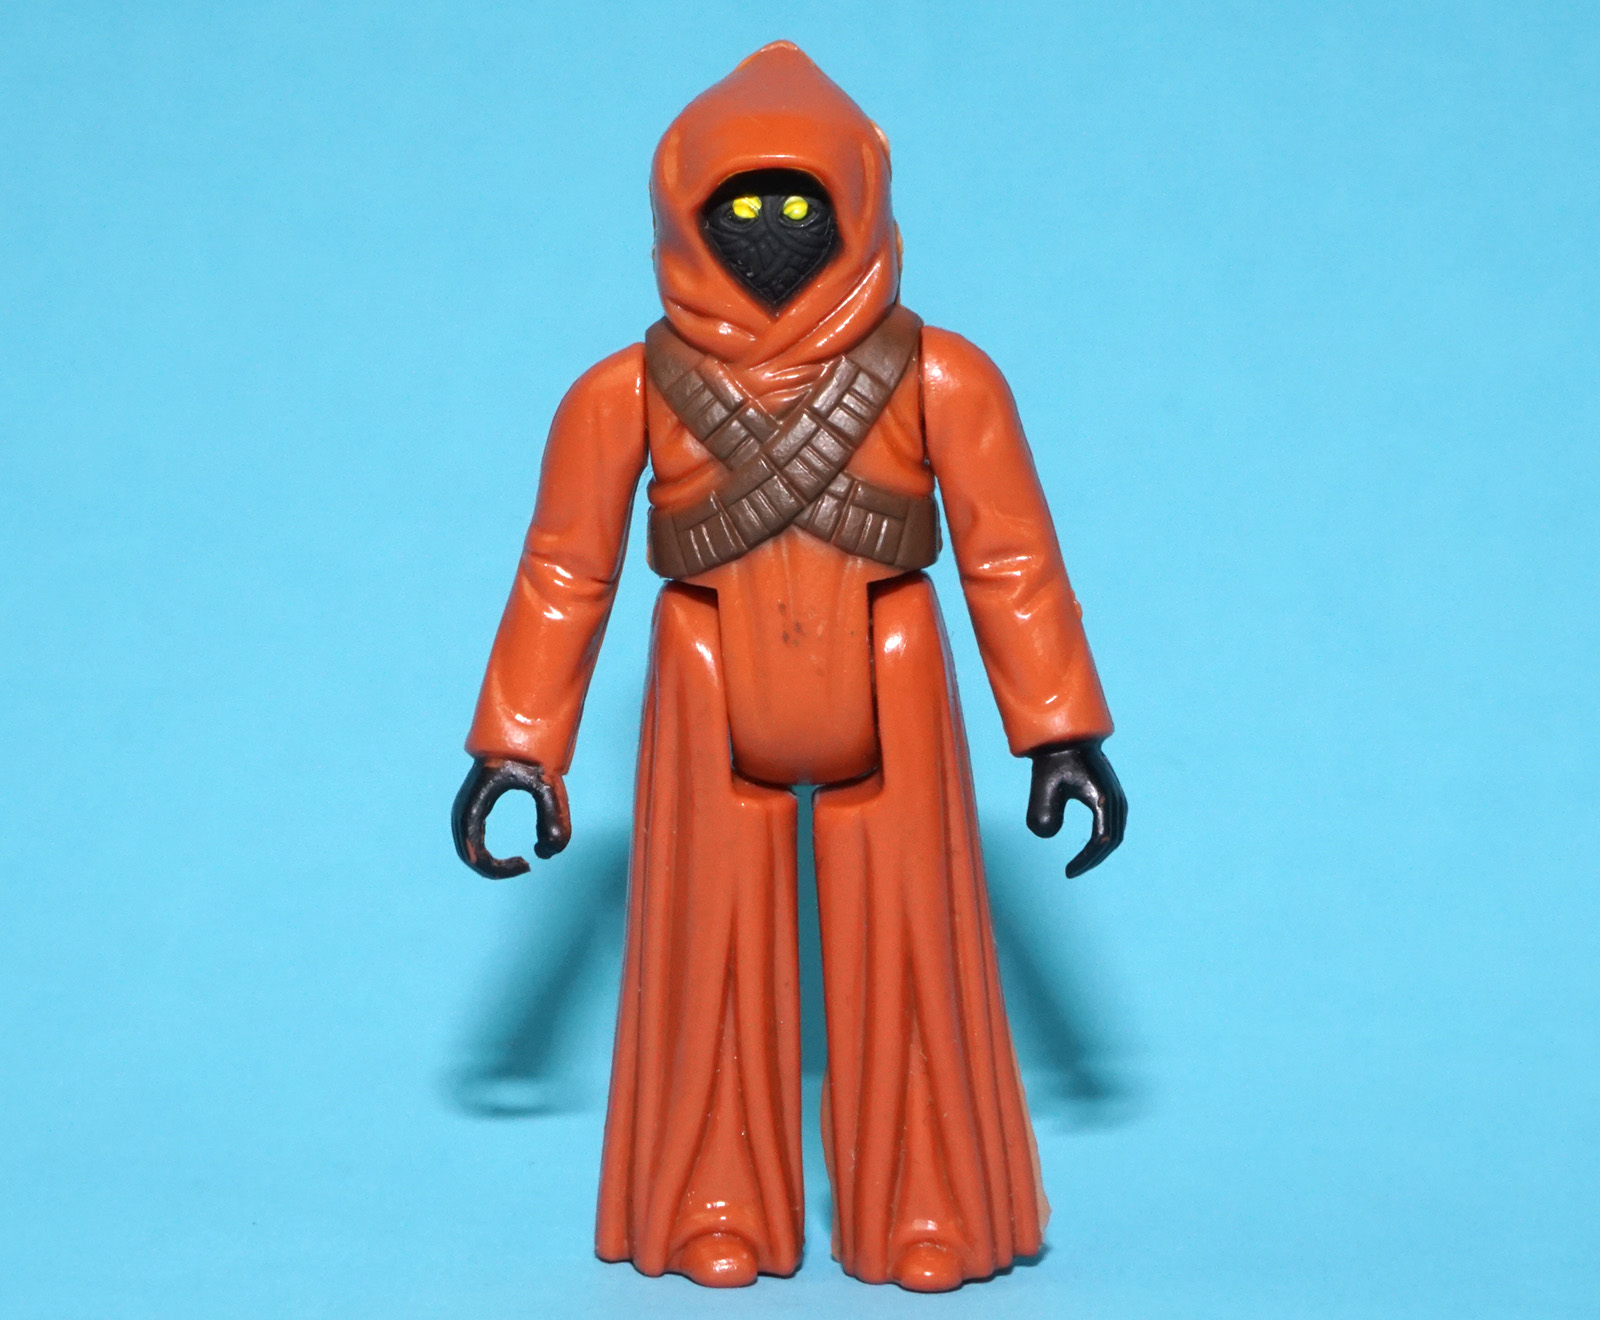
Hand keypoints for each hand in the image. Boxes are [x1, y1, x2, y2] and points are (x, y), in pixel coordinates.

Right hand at [451, 757, 570, 877]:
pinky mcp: (471, 810)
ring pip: (469, 852)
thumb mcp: (546, 784)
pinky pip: (473, 842)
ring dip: (492, 865)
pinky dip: (489, 856)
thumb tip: (550, 852)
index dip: (499, 869)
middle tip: (526, 867)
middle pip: (469, 857)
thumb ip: (555, 816)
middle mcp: (462, 811)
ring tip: (522, 863)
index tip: (527, 865)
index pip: (475, 853)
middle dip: (496, 870)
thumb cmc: (529, 757)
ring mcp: (463, 810)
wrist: (514, 733)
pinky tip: (513, 857)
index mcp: (474, 806)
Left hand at [1026, 739, 1127, 877]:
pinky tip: (1088, 847)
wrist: (1067, 736)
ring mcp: (1117, 797)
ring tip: (1079, 864)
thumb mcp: (1042, 784)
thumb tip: (1045, 835)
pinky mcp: (1113, 796)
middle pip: (1111, 841)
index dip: (1085, 860)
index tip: (1068, 872)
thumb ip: (1041, 810)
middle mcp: (1115, 799)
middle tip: (1071, 872)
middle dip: (1092, 860)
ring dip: (1099, 852)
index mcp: (1101, 797)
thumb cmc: (1053, 759)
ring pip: (1115, 834)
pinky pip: (1113, 825)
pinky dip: (1103, 840)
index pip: (1100, 840)